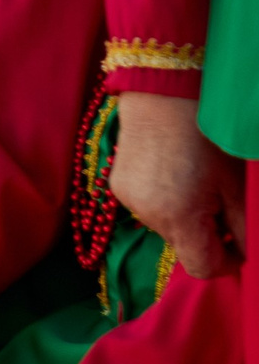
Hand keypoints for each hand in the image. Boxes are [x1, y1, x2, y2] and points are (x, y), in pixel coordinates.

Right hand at [111, 91, 246, 277]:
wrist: (160, 95)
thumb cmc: (206, 137)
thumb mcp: (235, 187)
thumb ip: (242, 228)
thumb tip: (246, 253)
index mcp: (180, 218)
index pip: (204, 268)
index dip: (228, 262)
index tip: (239, 241)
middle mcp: (148, 215)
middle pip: (185, 249)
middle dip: (206, 236)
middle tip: (219, 202)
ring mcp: (128, 201)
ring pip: (167, 229)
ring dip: (184, 218)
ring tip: (193, 183)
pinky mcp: (118, 187)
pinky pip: (148, 210)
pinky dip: (164, 202)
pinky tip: (171, 175)